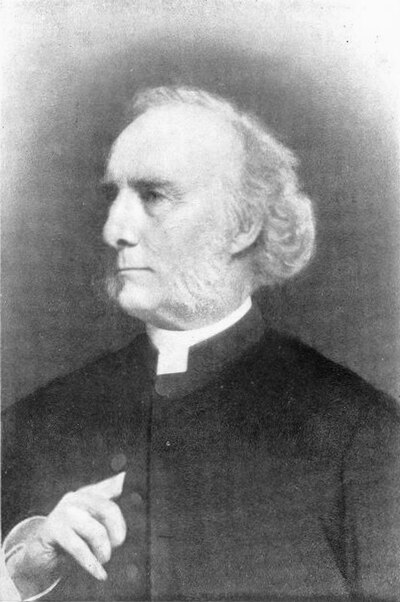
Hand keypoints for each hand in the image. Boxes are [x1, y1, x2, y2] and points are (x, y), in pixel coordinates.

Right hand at [13, 472, 126, 594]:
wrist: (38, 551)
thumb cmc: (71, 533)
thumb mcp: (89, 516)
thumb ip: (105, 498)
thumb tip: (122, 477)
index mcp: (85, 493)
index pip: (110, 492)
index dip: (119, 513)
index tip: (121, 531)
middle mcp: (74, 497)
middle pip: (107, 509)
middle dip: (117, 531)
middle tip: (116, 546)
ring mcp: (63, 512)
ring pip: (95, 531)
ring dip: (104, 550)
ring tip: (104, 559)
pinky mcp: (53, 530)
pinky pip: (78, 548)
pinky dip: (92, 564)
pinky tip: (100, 574)